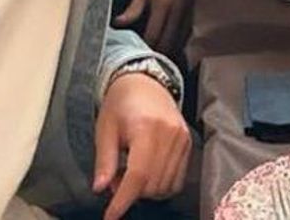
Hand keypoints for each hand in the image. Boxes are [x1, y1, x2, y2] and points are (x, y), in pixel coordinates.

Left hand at [95, 71, 191, 218]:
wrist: (146, 83)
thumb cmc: (121, 104)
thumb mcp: (105, 129)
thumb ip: (104, 160)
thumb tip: (100, 189)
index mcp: (146, 128)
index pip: (137, 175)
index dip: (123, 199)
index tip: (111, 216)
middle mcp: (169, 134)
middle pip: (152, 184)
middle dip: (131, 192)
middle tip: (114, 180)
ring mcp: (182, 139)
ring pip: (166, 185)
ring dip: (145, 190)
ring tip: (130, 173)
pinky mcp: (188, 144)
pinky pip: (177, 179)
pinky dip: (160, 185)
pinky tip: (146, 172)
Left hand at [112, 0, 190, 54]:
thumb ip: (132, 9)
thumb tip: (118, 24)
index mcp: (163, 6)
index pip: (153, 35)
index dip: (144, 48)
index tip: (134, 55)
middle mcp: (177, 14)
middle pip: (167, 44)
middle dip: (155, 55)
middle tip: (143, 61)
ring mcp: (186, 16)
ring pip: (177, 44)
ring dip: (166, 53)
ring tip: (154, 58)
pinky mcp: (191, 17)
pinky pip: (184, 38)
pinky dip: (175, 46)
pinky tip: (167, 48)